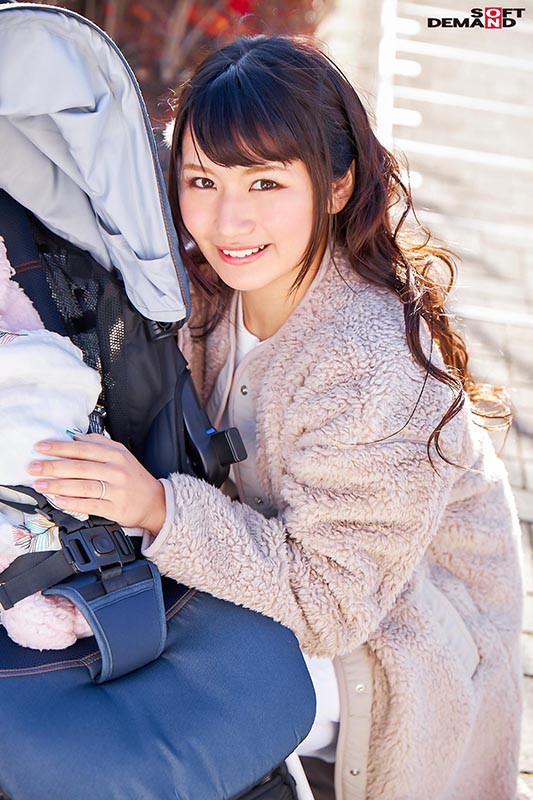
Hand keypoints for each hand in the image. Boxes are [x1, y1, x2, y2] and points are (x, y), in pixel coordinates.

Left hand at [28, 434, 165, 533]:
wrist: (155, 502)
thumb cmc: (134, 477)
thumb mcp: (122, 454)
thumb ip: (100, 443)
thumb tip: (75, 437)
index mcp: (115, 454)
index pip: (83, 448)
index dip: (60, 447)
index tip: (41, 447)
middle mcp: (116, 471)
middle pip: (79, 467)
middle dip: (53, 466)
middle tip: (33, 467)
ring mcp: (116, 490)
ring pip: (82, 486)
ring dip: (58, 485)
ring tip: (40, 484)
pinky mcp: (115, 508)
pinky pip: (90, 505)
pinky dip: (72, 503)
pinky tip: (58, 501)